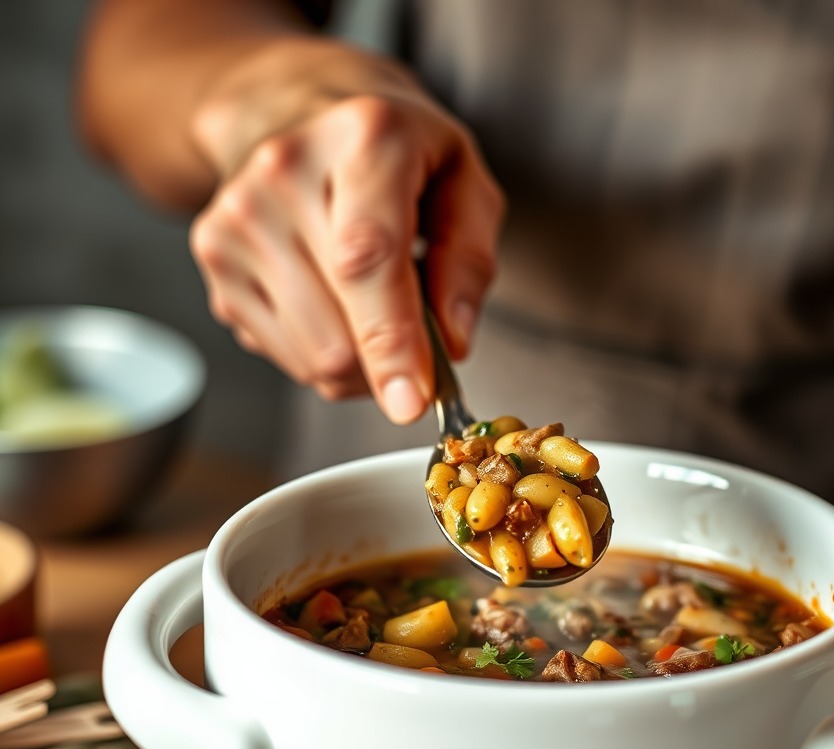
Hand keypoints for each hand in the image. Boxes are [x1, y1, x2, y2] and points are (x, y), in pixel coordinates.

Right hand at [187, 38, 503, 422]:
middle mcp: (284, 171)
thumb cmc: (394, 152)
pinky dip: (323, 356)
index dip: (390, 340)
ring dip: (360, 366)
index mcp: (363, 139)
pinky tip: (333, 305)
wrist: (300, 110)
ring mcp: (237, 217)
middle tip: (418, 340)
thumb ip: (469, 260)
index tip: (409, 401)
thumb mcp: (463, 180)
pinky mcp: (213, 258)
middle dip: (390, 363)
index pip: (368, 258)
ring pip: (311, 358)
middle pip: (336, 328)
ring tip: (373, 311)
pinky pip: (284, 357)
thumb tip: (448, 342)